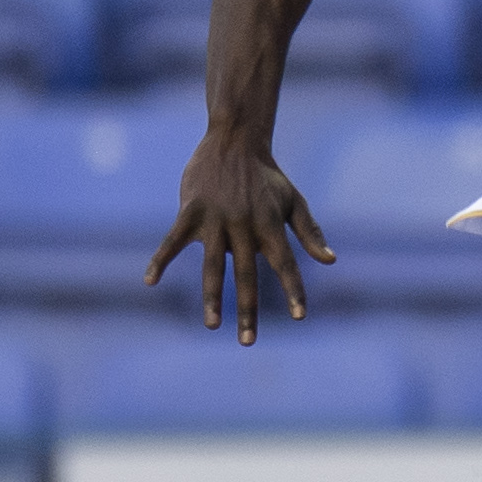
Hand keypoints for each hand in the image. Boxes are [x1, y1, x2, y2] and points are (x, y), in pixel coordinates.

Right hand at [144, 128, 335, 341]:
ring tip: (212, 325)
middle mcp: (244, 226)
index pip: (285, 264)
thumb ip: (310, 233)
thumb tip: (331, 261)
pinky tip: (150, 281)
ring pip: (213, 265)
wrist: (235, 140)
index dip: (294, 290)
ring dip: (212, 297)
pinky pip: (172, 240)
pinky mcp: (191, 211)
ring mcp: (216, 219)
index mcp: (271, 225)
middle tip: (248, 341)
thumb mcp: (294, 201)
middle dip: (248, 309)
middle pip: (247, 274)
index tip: (299, 317)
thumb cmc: (268, 176)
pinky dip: (161, 260)